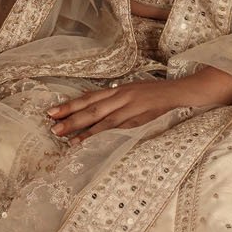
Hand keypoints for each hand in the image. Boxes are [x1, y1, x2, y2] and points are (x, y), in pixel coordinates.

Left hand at [48, 71, 213, 136]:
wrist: (180, 92)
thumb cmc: (156, 94)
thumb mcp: (133, 92)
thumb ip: (116, 100)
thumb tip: (96, 109)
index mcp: (118, 89)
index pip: (89, 97)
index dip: (70, 104)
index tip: (51, 111)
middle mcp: (120, 96)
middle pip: (90, 107)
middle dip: (69, 116)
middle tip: (51, 126)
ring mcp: (129, 107)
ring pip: (100, 117)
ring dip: (80, 127)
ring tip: (62, 135)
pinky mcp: (138, 118)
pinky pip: (115, 128)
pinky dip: (100, 134)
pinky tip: (88, 142)